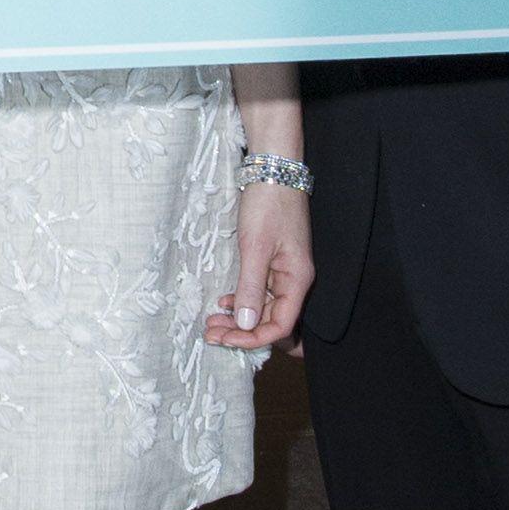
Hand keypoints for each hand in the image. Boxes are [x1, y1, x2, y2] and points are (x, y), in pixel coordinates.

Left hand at [205, 180, 311, 351]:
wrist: (273, 170)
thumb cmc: (268, 204)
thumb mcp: (255, 247)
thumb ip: (250, 287)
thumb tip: (245, 324)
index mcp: (297, 280)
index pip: (280, 326)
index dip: (253, 339)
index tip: (225, 340)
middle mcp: (294, 280)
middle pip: (271, 320)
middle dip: (242, 332)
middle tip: (211, 334)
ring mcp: (284, 271)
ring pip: (262, 308)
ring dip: (238, 318)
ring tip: (211, 322)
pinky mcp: (273, 261)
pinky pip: (260, 292)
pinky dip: (242, 300)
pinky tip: (224, 301)